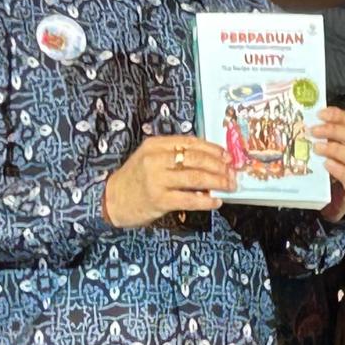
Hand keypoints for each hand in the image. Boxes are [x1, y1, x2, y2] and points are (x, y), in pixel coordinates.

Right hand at [103, 133, 236, 227]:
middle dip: (219, 166)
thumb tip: (209, 160)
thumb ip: (174, 156)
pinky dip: (206, 201)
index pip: (190, 142)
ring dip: (217, 182)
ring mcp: (157, 179)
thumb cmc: (135, 179)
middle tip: (233, 173)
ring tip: (230, 186)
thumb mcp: (150, 158)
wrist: (111, 200)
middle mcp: (156, 159)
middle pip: (196, 159)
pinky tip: (216, 202)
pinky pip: (189, 199)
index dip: (212, 149)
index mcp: (155, 145)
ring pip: (196, 178)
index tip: (227, 156)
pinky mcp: (159, 200)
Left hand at [311, 107, 344, 219]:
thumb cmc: (333, 169)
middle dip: (332, 131)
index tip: (319, 114)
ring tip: (317, 149)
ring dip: (334, 150)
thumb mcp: (329, 150)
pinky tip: (327, 165)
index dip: (335, 115)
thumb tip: (302, 124)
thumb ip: (322, 138)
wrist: (339, 198)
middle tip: (313, 131)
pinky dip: (339, 170)